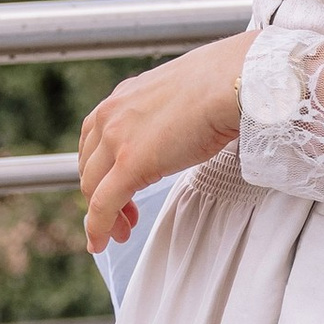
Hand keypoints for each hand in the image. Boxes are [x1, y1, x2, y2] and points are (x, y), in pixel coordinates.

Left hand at [78, 34, 252, 251]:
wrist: (233, 82)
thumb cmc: (224, 84)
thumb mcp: (185, 96)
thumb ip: (173, 113)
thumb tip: (190, 123)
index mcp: (124, 97)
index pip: (95, 138)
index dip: (101, 169)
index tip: (114, 187)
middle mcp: (111, 115)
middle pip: (90, 165)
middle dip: (100, 194)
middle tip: (122, 215)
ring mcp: (116, 139)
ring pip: (93, 187)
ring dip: (102, 214)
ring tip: (121, 232)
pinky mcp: (129, 164)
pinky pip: (103, 204)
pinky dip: (98, 227)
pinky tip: (102, 242)